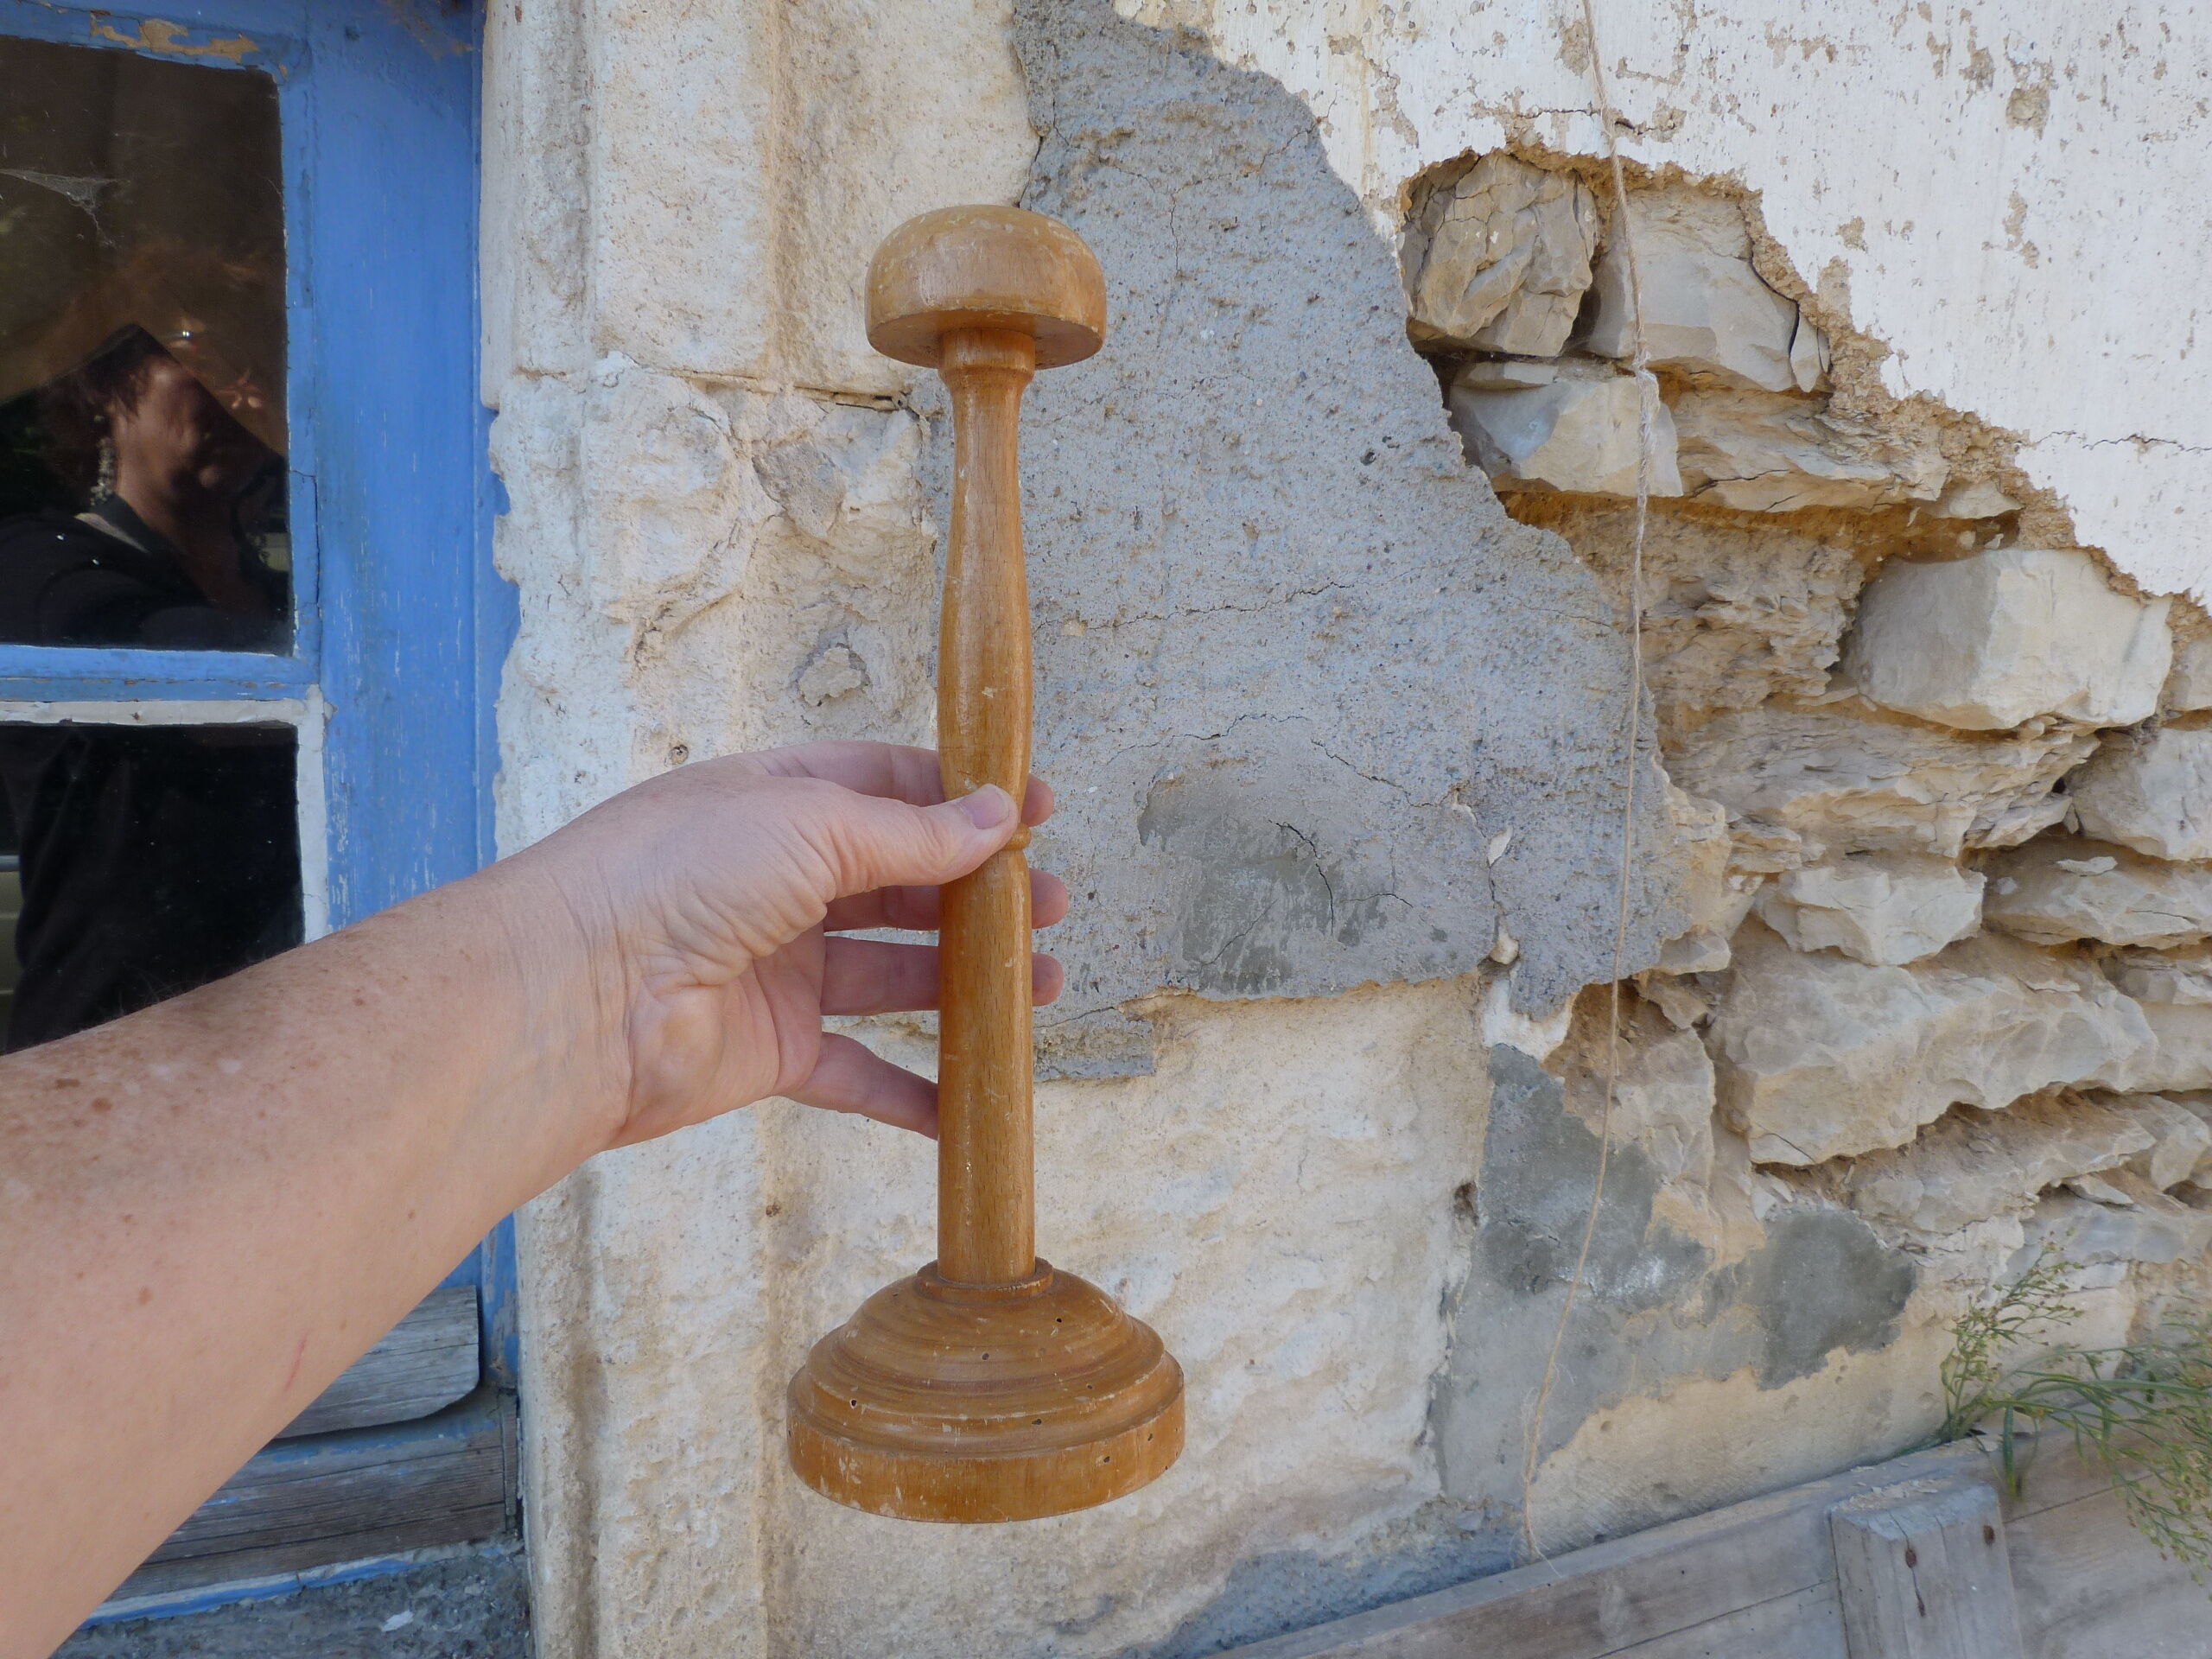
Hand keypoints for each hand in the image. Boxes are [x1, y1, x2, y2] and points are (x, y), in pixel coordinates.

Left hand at [518, 742, 1065, 1148]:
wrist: (574, 999)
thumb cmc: (673, 879)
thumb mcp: (807, 824)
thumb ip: (910, 833)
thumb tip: (998, 817)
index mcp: (775, 804)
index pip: (885, 787)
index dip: (963, 798)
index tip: (1039, 812)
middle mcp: (775, 882)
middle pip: (900, 884)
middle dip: (979, 894)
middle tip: (1051, 906)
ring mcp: (775, 970)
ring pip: (893, 975)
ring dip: (967, 983)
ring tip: (1043, 987)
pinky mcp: (770, 1052)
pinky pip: (857, 1073)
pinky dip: (915, 1091)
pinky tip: (971, 1101)